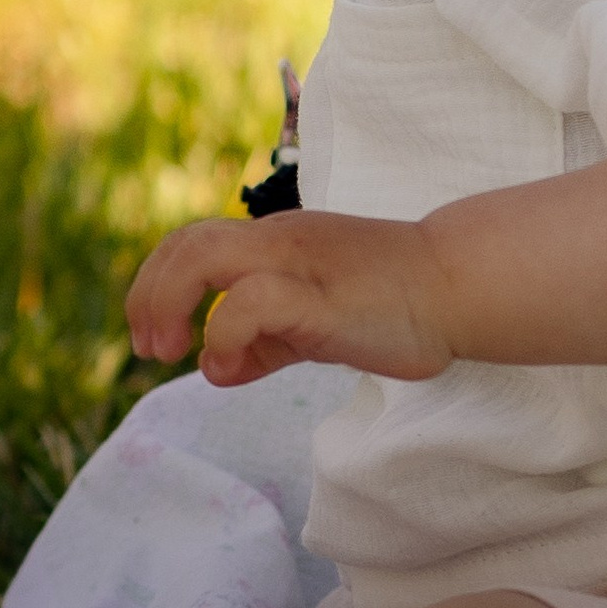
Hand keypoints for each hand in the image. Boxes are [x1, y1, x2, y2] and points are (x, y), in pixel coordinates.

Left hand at [126, 211, 458, 385]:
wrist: (458, 285)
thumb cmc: (391, 303)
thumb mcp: (313, 322)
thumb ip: (265, 342)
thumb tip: (216, 366)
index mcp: (275, 242)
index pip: (192, 241)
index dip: (155, 285)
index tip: (151, 338)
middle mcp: (279, 242)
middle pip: (185, 244)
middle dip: (148, 296)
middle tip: (150, 350)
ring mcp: (298, 266)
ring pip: (205, 257)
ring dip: (168, 304)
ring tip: (170, 353)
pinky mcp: (319, 300)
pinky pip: (251, 301)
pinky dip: (224, 332)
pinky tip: (229, 366)